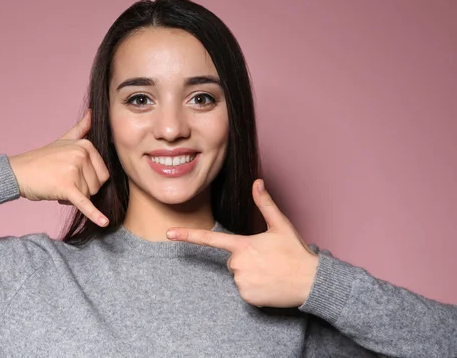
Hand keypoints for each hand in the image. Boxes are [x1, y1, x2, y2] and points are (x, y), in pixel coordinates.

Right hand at [7, 110, 109, 226]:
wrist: (18, 172)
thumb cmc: (42, 159)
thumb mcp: (63, 140)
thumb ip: (81, 128)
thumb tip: (92, 112)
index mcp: (86, 145)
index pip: (103, 173)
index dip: (87, 180)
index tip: (70, 174)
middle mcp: (82, 154)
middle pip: (97, 185)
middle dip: (83, 189)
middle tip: (63, 181)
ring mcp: (74, 170)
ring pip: (89, 195)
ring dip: (74, 197)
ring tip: (58, 186)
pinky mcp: (67, 187)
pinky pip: (84, 203)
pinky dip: (94, 215)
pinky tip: (104, 223)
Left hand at [166, 179, 318, 307]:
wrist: (311, 282)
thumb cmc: (296, 252)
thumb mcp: (281, 225)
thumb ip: (265, 204)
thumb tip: (257, 182)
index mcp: (243, 245)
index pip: (210, 239)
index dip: (188, 235)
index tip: (168, 235)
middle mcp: (238, 264)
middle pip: (232, 260)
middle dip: (247, 259)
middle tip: (268, 260)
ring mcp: (242, 282)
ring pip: (238, 275)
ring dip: (251, 274)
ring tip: (271, 272)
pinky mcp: (247, 298)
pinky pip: (244, 291)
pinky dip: (255, 288)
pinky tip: (270, 284)